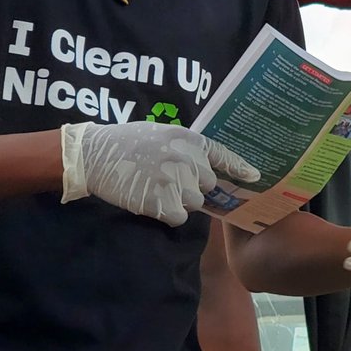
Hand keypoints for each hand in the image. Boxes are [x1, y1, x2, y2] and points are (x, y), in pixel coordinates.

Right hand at [59, 121, 257, 226]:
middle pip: (207, 186)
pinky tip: (150, 200)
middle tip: (166, 180)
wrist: (95, 155)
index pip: (223, 155)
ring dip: (179, 201)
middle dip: (192, 187)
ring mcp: (176, 182)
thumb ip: (186, 149)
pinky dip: (167, 214)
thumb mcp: (162, 133)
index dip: (240, 168)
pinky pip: (179, 217)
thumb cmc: (127, 142)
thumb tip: (207, 170)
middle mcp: (188, 160)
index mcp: (189, 140)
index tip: (255, 177)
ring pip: (194, 203)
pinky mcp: (162, 202)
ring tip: (154, 187)